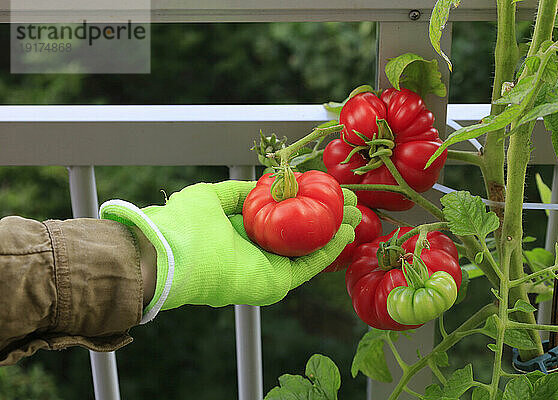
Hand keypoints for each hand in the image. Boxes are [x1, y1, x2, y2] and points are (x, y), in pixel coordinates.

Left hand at [100, 180, 359, 323]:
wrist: (174, 252)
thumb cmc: (185, 224)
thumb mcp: (212, 197)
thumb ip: (236, 193)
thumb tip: (258, 185)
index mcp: (241, 234)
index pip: (281, 221)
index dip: (304, 205)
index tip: (324, 190)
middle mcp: (257, 253)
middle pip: (302, 236)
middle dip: (327, 219)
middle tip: (350, 204)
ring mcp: (267, 270)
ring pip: (310, 251)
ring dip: (335, 234)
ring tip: (357, 216)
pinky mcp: (275, 283)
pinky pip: (308, 267)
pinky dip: (329, 251)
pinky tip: (345, 233)